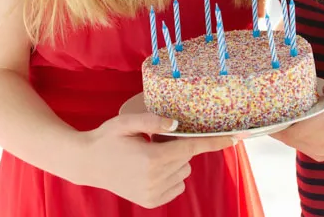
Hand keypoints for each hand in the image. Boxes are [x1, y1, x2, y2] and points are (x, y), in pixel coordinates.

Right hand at [78, 112, 234, 207]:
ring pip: (182, 172)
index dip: (215, 142)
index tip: (236, 138)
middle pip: (186, 159)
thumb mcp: (128, 121)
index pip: (192, 148)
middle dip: (178, 148)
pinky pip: (175, 186)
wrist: (87, 163)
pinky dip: (169, 176)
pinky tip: (149, 169)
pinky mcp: (149, 202)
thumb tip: (177, 125)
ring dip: (174, 162)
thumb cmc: (108, 137)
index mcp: (153, 158)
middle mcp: (155, 179)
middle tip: (156, 141)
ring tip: (148, 155)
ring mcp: (152, 194)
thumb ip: (154, 121)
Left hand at [272, 77, 323, 160]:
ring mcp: (321, 151)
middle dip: (276, 121)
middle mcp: (319, 144)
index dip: (272, 119)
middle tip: (269, 102)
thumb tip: (318, 87)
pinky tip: (297, 118)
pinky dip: (295, 133)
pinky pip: (301, 144)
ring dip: (286, 127)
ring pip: (292, 141)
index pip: (286, 128)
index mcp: (323, 127)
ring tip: (281, 108)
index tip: (263, 106)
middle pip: (285, 135)